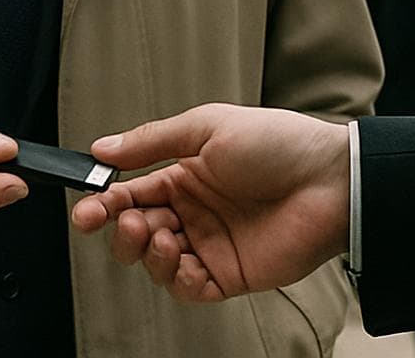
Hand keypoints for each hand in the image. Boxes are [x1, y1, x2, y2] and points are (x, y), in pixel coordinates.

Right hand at [70, 103, 351, 301]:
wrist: (329, 179)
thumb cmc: (275, 143)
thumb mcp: (207, 127)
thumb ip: (153, 141)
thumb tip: (100, 148)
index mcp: (184, 176)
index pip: (131, 193)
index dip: (104, 203)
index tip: (85, 209)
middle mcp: (193, 213)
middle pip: (137, 231)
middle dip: (121, 230)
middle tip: (125, 221)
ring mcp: (211, 245)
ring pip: (157, 262)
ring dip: (146, 252)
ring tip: (158, 235)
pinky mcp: (231, 274)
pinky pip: (190, 288)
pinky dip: (176, 279)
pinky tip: (178, 260)